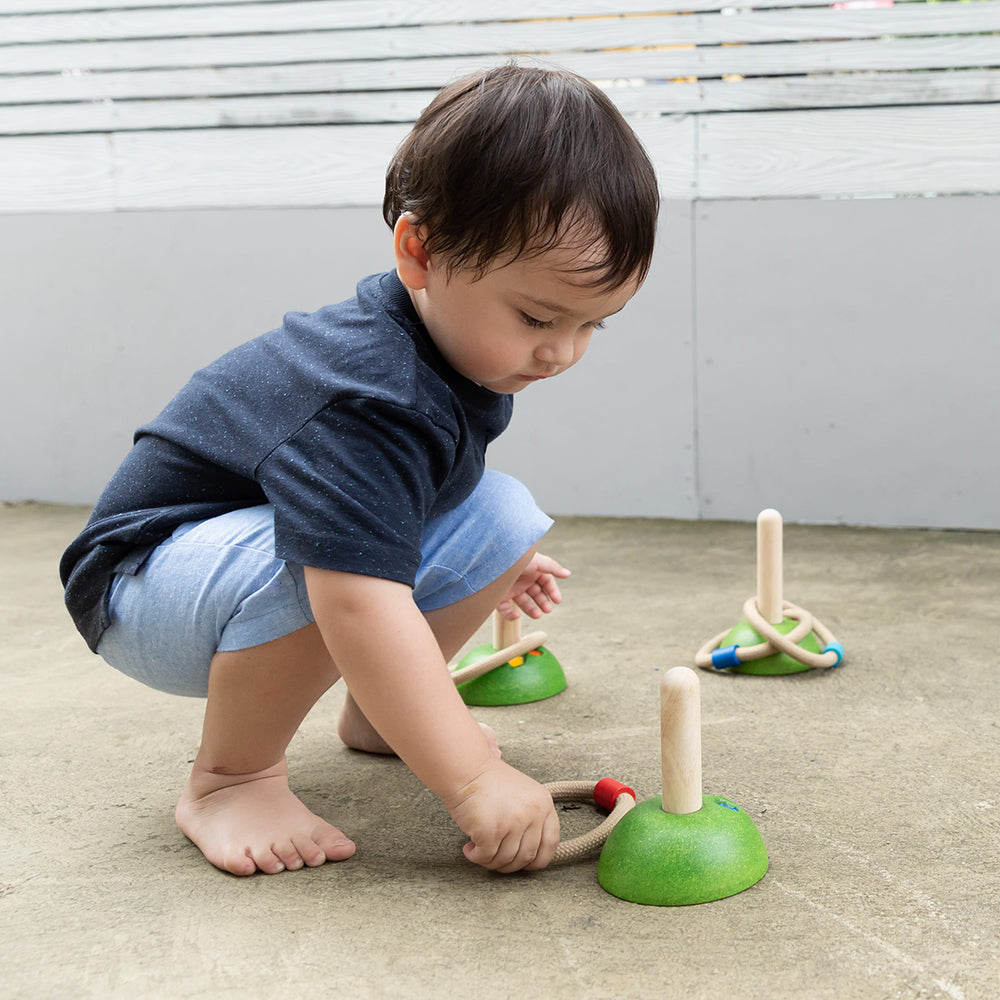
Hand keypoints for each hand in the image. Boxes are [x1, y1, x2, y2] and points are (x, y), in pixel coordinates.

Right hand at [446, 758, 559, 872]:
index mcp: (544, 803)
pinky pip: (486, 857)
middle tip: (494, 858)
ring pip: (506, 860)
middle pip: (527, 856)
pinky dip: (476, 857)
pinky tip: (470, 849)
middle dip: (509, 864)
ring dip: (491, 861)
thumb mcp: (524, 794)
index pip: (551, 842)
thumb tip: (531, 857)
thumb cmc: (490, 782)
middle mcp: (533, 813)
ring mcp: (513, 822)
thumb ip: (532, 818)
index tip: (526, 864)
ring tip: (479, 851)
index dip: (539, 859)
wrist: (466, 769)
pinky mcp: (491, 831)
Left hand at [496, 552, 569, 620]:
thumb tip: (568, 574)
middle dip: (543, 602)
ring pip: (523, 602)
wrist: (490, 561)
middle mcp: (522, 579)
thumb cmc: (515, 558)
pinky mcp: (498, 596)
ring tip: (537, 615)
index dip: (552, 590)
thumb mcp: (536, 561)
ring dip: (531, 609)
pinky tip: (516, 616)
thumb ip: (552, 568)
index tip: (557, 600)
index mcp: (532, 569)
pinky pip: (505, 609)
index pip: (546, 581)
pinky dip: (510, 614)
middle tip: (547, 610)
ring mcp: (510, 588)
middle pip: (536, 593)